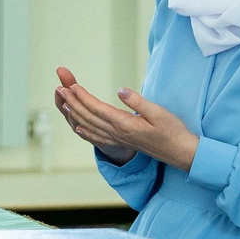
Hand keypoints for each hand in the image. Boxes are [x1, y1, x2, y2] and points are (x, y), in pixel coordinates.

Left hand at [54, 67, 198, 168]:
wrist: (179, 152)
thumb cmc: (172, 130)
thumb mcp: (158, 112)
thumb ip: (138, 102)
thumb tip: (120, 90)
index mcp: (125, 125)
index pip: (98, 109)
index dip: (84, 97)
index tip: (72, 86)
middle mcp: (118, 133)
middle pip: (89, 117)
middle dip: (73, 103)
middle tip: (60, 90)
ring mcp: (118, 139)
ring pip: (90, 127)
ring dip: (75, 114)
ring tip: (64, 103)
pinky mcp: (122, 142)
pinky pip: (97, 137)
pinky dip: (85, 131)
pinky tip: (78, 126)